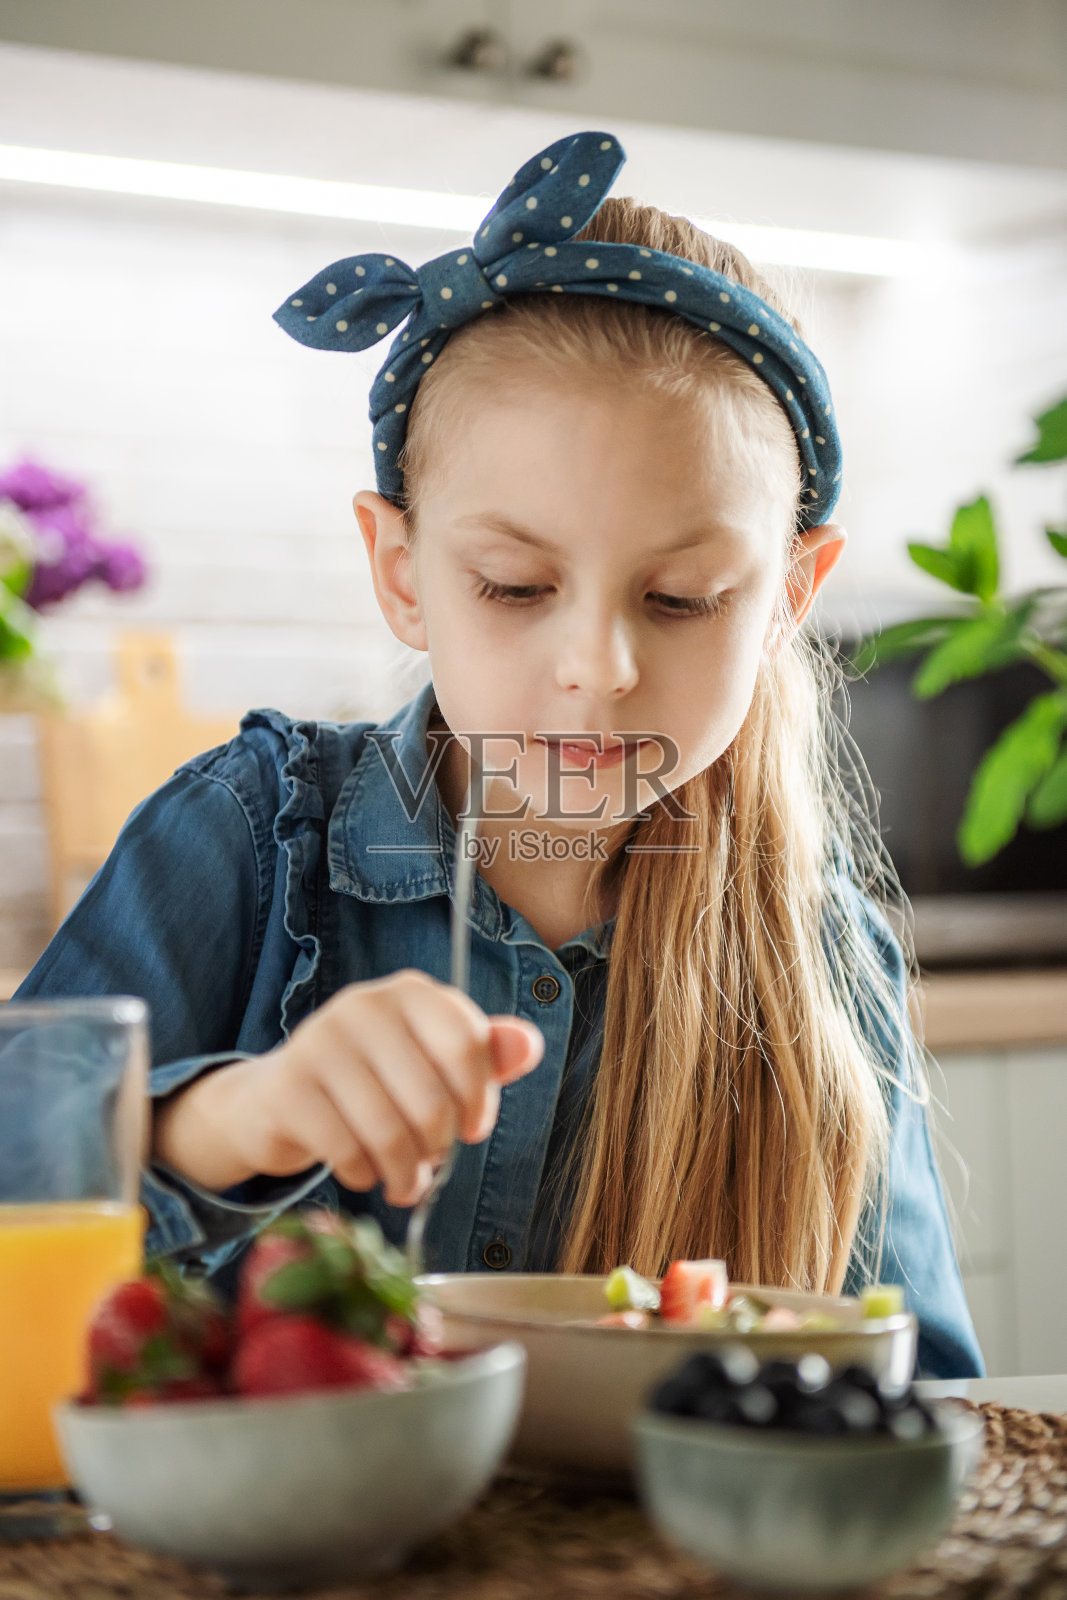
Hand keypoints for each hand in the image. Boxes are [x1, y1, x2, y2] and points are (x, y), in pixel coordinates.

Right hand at [152, 970, 543, 1204]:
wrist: (281, 1099)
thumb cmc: (375, 1081)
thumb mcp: (433, 1063)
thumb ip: (485, 1057)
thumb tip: (530, 1045)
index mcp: (411, 993)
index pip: (467, 1045)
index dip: (479, 1100)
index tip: (474, 1129)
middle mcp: (364, 1005)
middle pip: (432, 1100)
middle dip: (438, 1148)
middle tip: (431, 1162)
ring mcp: (320, 1042)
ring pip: (390, 1133)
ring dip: (404, 1173)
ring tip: (405, 1182)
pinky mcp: (288, 1088)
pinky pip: (348, 1151)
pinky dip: (365, 1176)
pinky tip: (365, 1173)